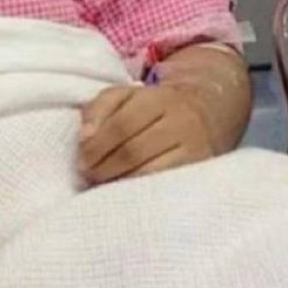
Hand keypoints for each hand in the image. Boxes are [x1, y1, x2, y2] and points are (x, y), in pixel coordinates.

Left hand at [78, 83, 216, 184]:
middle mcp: (180, 122)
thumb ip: (99, 109)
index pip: (122, 124)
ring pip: (150, 172)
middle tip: (88, 177)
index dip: (97, 146)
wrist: (207, 111)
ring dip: (120, 182)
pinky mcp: (201, 170)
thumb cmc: (154, 105)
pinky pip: (166, 186)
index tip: (81, 161)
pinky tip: (126, 192)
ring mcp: (195, 148)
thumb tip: (84, 138)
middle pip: (134, 151)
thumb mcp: (126, 95)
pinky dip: (142, 192)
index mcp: (157, 99)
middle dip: (105, 167)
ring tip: (103, 185)